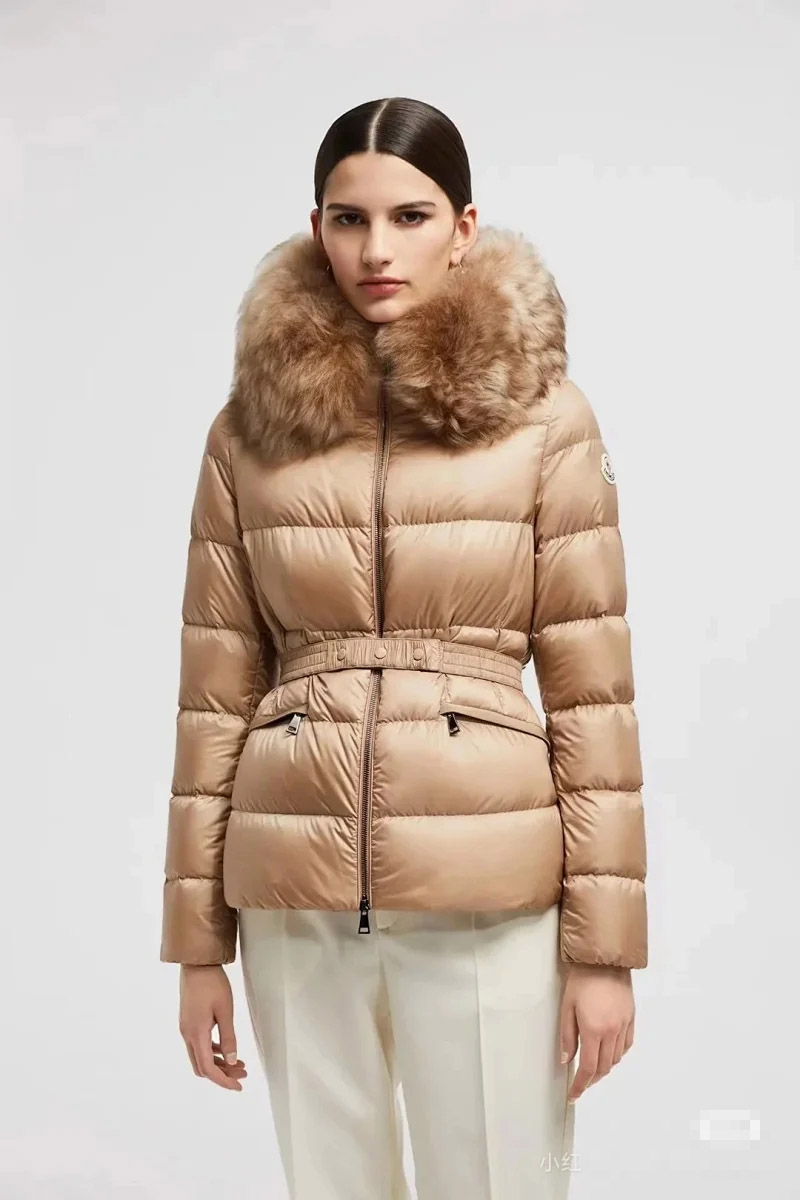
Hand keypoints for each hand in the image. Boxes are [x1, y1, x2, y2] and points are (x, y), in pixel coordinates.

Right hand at [178, 964, 247, 1089]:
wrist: (197, 964)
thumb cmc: (213, 984)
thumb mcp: (225, 1011)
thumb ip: (229, 1037)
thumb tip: (233, 1062)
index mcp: (196, 1034)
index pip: (208, 1068)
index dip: (223, 1081)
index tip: (238, 1086)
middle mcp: (187, 1035)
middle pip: (202, 1066)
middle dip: (222, 1074)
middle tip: (243, 1074)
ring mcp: (186, 1029)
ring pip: (200, 1057)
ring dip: (219, 1063)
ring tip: (240, 1064)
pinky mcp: (189, 1022)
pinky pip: (199, 1045)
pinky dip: (213, 1052)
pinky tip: (227, 1050)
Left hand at [559, 963, 634, 1102]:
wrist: (604, 960)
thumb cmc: (582, 980)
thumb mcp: (567, 1007)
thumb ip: (567, 1036)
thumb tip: (567, 1060)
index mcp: (593, 1030)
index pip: (588, 1068)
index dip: (580, 1085)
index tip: (574, 1094)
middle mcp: (612, 1031)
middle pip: (604, 1067)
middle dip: (592, 1079)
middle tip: (581, 1082)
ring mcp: (624, 1025)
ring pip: (616, 1058)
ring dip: (605, 1067)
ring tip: (593, 1068)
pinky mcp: (631, 1018)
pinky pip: (626, 1045)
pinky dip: (617, 1054)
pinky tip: (609, 1052)